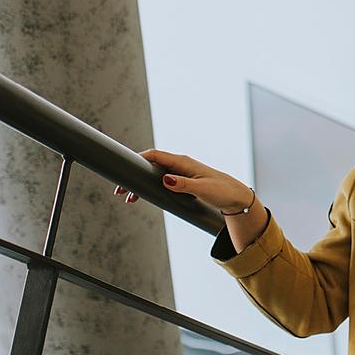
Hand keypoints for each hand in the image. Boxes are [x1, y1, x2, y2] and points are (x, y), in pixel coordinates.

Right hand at [112, 149, 251, 212]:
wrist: (234, 197)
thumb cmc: (221, 191)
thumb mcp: (202, 189)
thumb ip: (183, 184)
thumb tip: (165, 179)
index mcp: (183, 162)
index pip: (155, 155)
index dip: (138, 160)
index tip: (123, 169)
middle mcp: (179, 164)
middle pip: (150, 165)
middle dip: (134, 175)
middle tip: (120, 191)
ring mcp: (180, 172)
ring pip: (154, 175)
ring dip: (140, 184)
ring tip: (129, 199)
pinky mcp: (182, 181)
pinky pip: (161, 181)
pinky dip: (150, 187)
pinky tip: (143, 197)